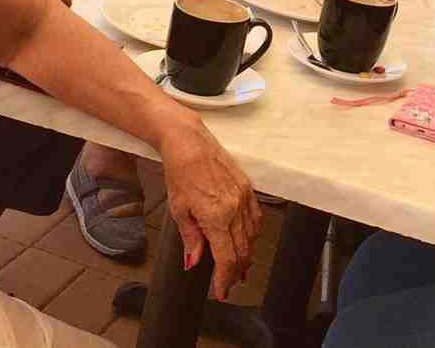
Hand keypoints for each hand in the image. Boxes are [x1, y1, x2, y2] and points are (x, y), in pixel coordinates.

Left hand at [158, 114, 262, 299]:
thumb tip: (194, 262)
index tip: (222, 291)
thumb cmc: (180, 172)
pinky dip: (252, 233)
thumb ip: (191, 238)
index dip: (225, 279)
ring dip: (246, 254)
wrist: (190, 142)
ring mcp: (244, 196)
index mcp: (217, 217)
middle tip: (229, 283)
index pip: (226, 258)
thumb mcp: (178, 209)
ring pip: (252, 236)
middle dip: (236, 271)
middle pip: (242, 250)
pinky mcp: (247, 187)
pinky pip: (256, 217)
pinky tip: (246, 239)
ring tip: (239, 266)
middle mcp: (235, 208)